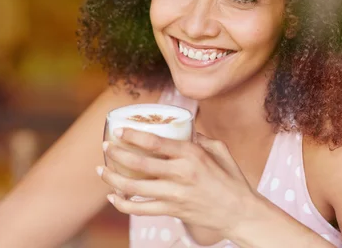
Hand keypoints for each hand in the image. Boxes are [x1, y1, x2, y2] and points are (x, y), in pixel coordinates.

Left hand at [96, 128, 257, 235]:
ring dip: (113, 179)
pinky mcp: (172, 210)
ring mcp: (175, 194)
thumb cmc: (231, 179)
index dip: (133, 135)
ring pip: (135, 188)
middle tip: (105, 146)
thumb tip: (181, 129)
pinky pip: (141, 209)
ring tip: (101, 170)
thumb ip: (199, 138)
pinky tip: (112, 197)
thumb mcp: (219, 150)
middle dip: (117, 154)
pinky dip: (122, 204)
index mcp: (192, 154)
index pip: (155, 143)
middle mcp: (181, 173)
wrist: (240, 213)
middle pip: (139, 163)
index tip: (119, 131)